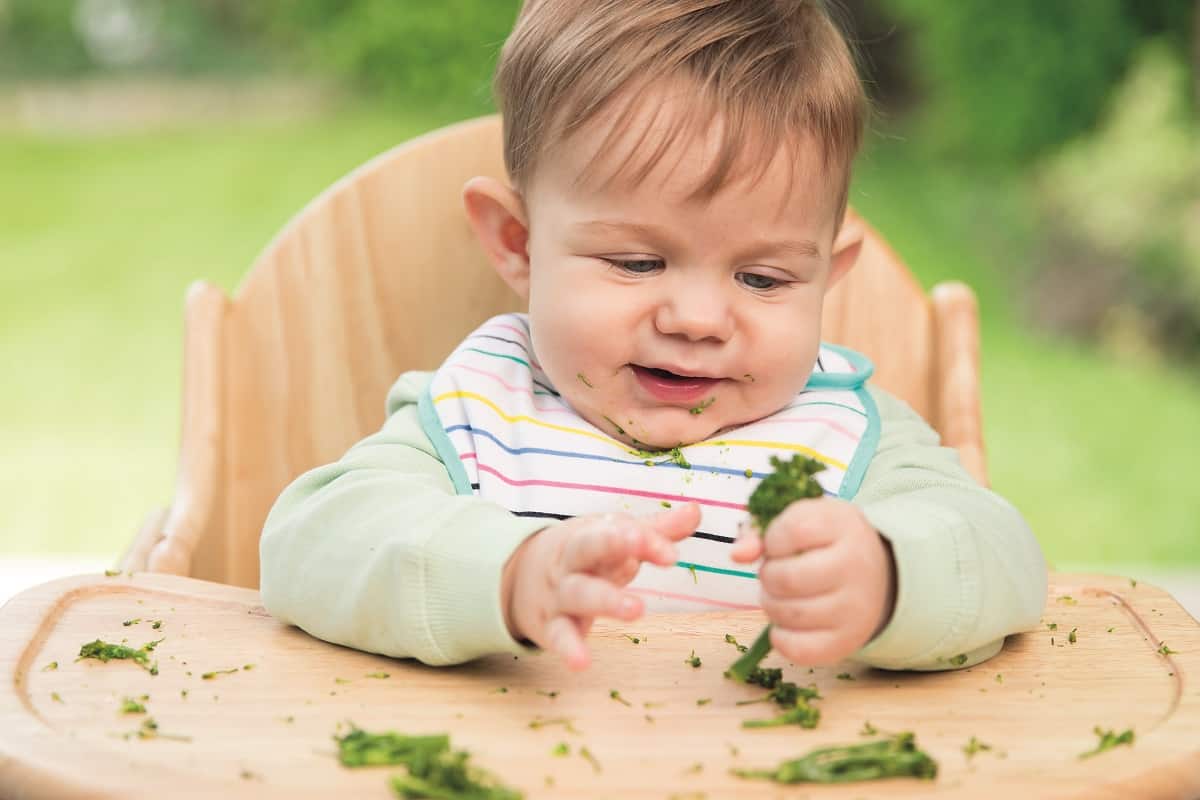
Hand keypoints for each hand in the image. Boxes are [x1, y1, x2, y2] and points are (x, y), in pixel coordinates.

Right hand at [501, 503, 700, 669]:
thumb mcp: (613, 538)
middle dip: (612, 546)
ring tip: (636, 609)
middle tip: (638, 552)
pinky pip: (559, 636)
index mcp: (591, 536)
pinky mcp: (551, 626)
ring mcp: (560, 593)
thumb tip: (697, 510)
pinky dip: (569, 648)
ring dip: (607, 600)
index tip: (671, 553)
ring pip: (580, 593)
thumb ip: (656, 530)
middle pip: (588, 548)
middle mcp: (573, 561)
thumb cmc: (583, 555)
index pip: (616, 531)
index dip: (643, 540)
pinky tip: (581, 662)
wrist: (521, 576)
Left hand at [729, 497, 895, 664]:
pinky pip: (799, 650)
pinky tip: (785, 623)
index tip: (778, 544)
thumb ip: (760, 530)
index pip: (793, 530)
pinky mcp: (848, 641)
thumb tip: (738, 554)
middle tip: (775, 574)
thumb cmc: (824, 542)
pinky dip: (781, 638)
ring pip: (789, 613)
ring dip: (771, 604)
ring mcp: (855, 607)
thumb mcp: (799, 521)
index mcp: (842, 525)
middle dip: (767, 576)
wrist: (876, 574)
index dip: (772, 539)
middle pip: (786, 578)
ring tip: (781, 595)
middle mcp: (855, 565)